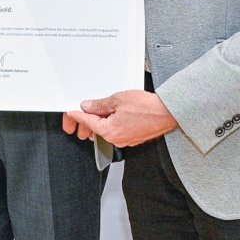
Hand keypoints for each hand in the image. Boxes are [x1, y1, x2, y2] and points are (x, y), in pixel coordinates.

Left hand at [62, 89, 176, 147]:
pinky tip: (116, 113)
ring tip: (104, 108)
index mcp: (109, 131)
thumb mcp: (118, 99)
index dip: (78, 116)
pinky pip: (118, 131)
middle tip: (87, 109)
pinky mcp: (134, 138)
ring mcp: (126, 140)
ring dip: (102, 120)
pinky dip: (113, 123)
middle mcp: (116, 139)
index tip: (72, 112)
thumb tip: (88, 106)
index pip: (88, 122)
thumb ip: (100, 105)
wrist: (168, 112)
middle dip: (90, 119)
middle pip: (96, 128)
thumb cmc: (147, 107)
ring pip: (107, 130)